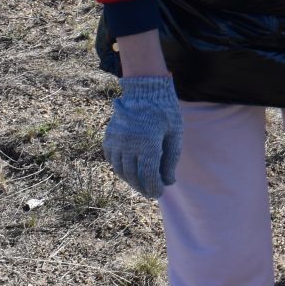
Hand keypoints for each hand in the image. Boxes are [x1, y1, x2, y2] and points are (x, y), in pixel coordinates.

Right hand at [104, 75, 181, 199]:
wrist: (145, 91)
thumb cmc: (165, 112)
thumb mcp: (175, 134)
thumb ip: (171, 159)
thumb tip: (168, 182)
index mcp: (147, 143)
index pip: (148, 175)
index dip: (153, 187)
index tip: (159, 193)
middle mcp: (129, 144)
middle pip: (133, 175)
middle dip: (142, 187)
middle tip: (150, 193)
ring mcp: (116, 141)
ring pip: (120, 169)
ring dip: (130, 180)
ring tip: (140, 184)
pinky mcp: (109, 137)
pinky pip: (112, 159)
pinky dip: (119, 168)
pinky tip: (128, 171)